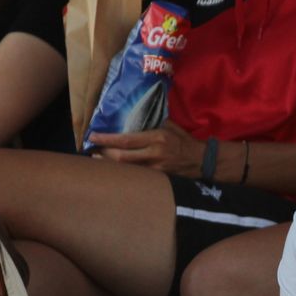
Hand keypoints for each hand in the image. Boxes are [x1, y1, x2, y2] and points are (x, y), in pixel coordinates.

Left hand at [88, 121, 204, 174]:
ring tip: (98, 159)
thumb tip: (136, 117)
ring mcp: (156, 168)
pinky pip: (136, 174)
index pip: (126, 140)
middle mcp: (154, 153)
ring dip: (111, 164)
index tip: (93, 136)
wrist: (202, 161)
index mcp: (156, 137)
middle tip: (92, 150)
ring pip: (127, 168)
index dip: (107, 139)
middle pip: (122, 157)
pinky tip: (114, 169)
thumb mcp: (171, 126)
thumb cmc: (185, 141)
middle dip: (104, 154)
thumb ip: (153, 123)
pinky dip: (123, 171)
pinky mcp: (158, 178)